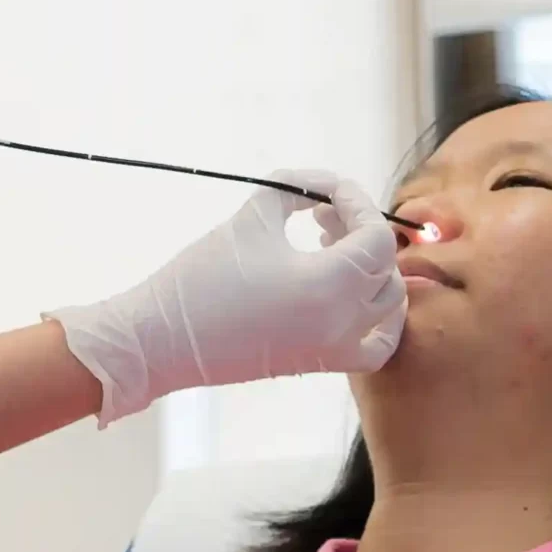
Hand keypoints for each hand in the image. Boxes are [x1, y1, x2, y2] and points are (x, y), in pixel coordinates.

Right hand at [50, 170, 407, 425]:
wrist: (163, 341)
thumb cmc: (201, 277)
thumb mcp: (251, 218)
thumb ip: (292, 190)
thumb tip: (316, 186)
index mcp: (328, 285)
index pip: (375, 236)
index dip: (356, 203)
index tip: (322, 191)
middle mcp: (342, 322)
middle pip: (384, 265)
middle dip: (358, 229)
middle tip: (319, 213)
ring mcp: (335, 349)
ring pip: (388, 303)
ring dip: (371, 267)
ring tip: (330, 247)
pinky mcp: (321, 364)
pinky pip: (378, 347)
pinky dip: (381, 319)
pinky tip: (357, 295)